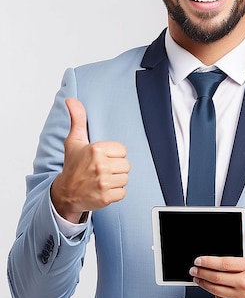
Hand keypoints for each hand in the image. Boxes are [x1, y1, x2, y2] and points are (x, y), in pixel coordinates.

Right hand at [50, 98, 129, 222]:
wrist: (65, 192)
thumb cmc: (73, 166)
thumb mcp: (74, 141)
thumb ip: (78, 120)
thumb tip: (71, 100)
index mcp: (96, 149)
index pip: (122, 150)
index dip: (113, 154)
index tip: (102, 158)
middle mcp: (100, 165)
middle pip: (126, 164)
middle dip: (116, 168)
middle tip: (102, 170)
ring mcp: (103, 182)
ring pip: (125, 178)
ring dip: (116, 180)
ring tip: (103, 179)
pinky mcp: (106, 197)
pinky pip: (122, 192)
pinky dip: (115, 193)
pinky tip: (104, 189)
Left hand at [189, 214, 244, 297]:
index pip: (223, 264)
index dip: (208, 261)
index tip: (199, 260)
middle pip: (216, 278)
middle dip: (201, 273)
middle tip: (194, 269)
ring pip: (216, 290)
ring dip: (204, 284)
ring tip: (198, 278)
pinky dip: (214, 293)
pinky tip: (211, 288)